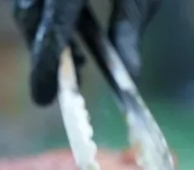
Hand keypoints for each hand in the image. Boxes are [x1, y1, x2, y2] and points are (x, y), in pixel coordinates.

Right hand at [13, 0, 161, 105]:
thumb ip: (130, 31)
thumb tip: (130, 75)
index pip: (51, 30)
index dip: (45, 68)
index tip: (44, 99)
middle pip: (30, 17)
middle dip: (41, 53)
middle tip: (55, 85)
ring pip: (27, 5)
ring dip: (42, 34)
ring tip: (72, 61)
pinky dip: (46, 15)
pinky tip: (67, 31)